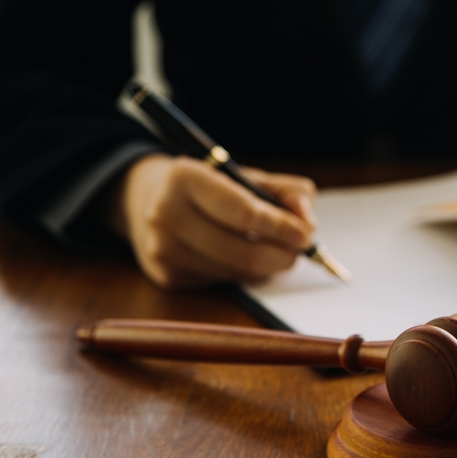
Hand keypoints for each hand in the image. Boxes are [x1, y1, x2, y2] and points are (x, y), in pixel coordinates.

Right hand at [107, 154, 316, 287]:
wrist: (148, 201)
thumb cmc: (209, 187)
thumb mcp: (246, 175)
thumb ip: (288, 192)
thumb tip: (308, 224)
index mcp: (186, 177)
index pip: (243, 213)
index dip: (280, 228)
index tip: (305, 235)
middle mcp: (166, 212)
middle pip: (242, 252)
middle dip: (282, 255)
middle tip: (299, 249)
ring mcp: (163, 248)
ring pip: (236, 271)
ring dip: (267, 266)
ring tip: (274, 250)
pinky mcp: (167, 275)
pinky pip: (223, 282)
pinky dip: (245, 273)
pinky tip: (242, 256)